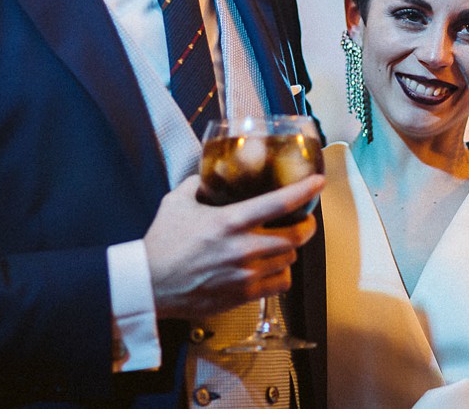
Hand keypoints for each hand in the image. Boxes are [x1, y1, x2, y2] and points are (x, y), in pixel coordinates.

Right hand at [144, 174, 323, 318]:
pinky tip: (274, 266)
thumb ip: (198, 183)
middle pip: (295, 237)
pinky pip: (279, 284)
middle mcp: (243, 248)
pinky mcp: (243, 296)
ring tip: (284, 243)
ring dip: (290, 250)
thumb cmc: (162, 243)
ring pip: (289, 260)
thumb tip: (210, 172)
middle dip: (307, 226)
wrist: (149, 285)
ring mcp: (245, 275)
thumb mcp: (177, 203)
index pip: (279, 203)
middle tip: (305, 220)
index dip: (304, 191)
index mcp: (230, 221)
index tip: (319, 182)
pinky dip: (281, 273)